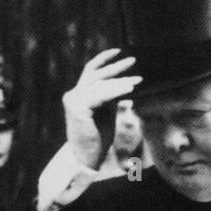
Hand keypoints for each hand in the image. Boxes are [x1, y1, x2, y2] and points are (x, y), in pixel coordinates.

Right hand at [62, 49, 141, 169]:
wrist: (87, 158)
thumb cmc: (97, 138)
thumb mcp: (105, 112)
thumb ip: (109, 96)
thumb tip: (124, 83)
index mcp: (79, 94)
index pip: (91, 71)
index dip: (104, 60)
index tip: (119, 52)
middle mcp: (74, 94)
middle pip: (96, 75)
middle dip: (116, 67)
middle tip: (133, 61)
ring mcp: (74, 100)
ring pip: (100, 85)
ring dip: (120, 82)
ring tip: (136, 81)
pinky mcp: (78, 108)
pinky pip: (100, 96)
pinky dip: (115, 91)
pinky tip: (129, 89)